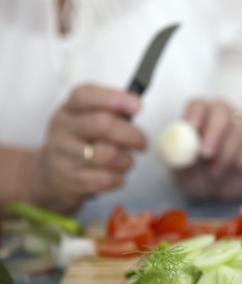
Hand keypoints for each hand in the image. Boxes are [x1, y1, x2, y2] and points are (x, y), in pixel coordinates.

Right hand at [27, 84, 143, 211]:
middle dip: (131, 134)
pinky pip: (105, 179)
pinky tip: (116, 176)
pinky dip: (118, 178)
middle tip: (142, 143)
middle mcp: (62, 129)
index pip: (85, 95)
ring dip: (126, 160)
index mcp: (69, 109)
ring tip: (126, 161)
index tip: (138, 106)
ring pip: (107, 155)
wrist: (48, 175)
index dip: (115, 99)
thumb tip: (135, 105)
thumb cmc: (80, 142)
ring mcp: (62, 156)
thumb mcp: (87, 119)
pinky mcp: (68, 180)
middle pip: (102, 124)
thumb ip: (111, 111)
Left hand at [176, 99, 241, 199]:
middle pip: (221, 110)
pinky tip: (236, 169)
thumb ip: (183, 163)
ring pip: (239, 129)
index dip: (194, 116)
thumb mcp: (187, 174)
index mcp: (198, 117)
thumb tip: (183, 153)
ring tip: (215, 174)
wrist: (227, 187)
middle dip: (214, 131)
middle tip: (206, 155)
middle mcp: (221, 115)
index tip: (191, 131)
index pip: (197, 106)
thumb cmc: (200, 176)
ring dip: (226, 154)